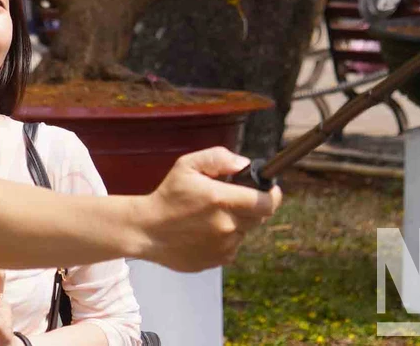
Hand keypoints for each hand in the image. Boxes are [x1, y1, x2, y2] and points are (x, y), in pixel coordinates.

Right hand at [136, 147, 281, 271]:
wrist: (147, 230)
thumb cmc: (167, 196)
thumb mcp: (187, 165)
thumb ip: (217, 158)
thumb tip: (244, 164)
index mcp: (221, 200)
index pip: (267, 202)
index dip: (272, 195)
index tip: (269, 190)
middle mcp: (227, 225)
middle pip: (259, 217)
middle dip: (251, 206)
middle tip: (231, 199)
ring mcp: (224, 246)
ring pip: (245, 232)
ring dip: (236, 222)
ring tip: (210, 216)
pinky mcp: (218, 260)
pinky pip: (232, 247)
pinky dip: (225, 238)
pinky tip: (204, 231)